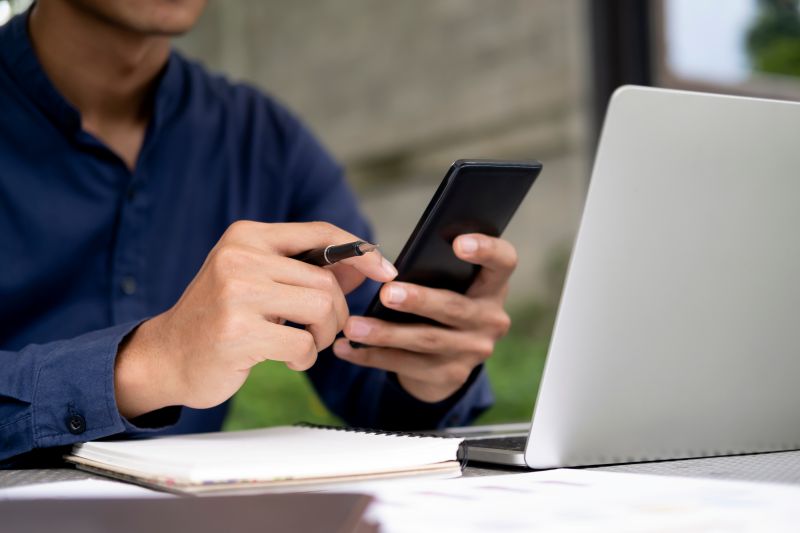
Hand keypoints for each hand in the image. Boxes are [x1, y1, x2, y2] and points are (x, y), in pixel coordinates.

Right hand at [114, 221, 396, 417]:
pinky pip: (304, 344)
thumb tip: (363, 267)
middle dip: (337, 313)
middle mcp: (240, 256)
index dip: (361, 251)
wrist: (165, 356)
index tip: (386, 270)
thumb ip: (308, 272)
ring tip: (305, 346)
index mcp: (247, 236)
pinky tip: (286, 361)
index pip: (321, 233)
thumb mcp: (259, 282)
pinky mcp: (238, 332)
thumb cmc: (220, 318)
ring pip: (321, 309)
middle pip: (327, 281)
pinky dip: (306, 358)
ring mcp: (236, 293)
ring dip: (324, 336)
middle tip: (323, 333)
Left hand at [333, 234, 515, 402]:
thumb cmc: (440, 301)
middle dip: (419, 301)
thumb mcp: (448, 284)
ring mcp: (472, 351)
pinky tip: (346, 348)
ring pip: (427, 341)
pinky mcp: (450, 376)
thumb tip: (384, 262)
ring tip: (354, 326)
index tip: (458, 243)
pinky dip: (372, 356)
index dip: (486, 250)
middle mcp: (491, 319)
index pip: (503, 262)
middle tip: (387, 293)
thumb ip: (432, 269)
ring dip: (386, 334)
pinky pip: (406, 365)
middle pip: (455, 308)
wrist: (448, 358)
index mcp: (492, 286)